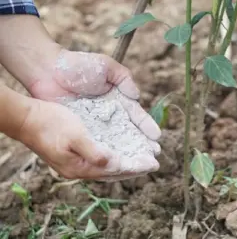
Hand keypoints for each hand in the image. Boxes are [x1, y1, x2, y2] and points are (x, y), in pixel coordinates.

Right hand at [20, 97, 158, 179]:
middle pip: (114, 171)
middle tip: (152, 163)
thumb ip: (93, 152)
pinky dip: (114, 155)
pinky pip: (101, 158)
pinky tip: (119, 151)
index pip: (116, 170)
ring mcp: (77, 162)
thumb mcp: (74, 136)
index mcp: (81, 167)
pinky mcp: (76, 153)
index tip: (153, 163)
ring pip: (108, 166)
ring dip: (125, 163)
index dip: (136, 167)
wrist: (28, 120)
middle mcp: (81, 168)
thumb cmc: (51, 124)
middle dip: (134, 167)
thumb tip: (114, 164)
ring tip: (140, 159)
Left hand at [27, 49, 160, 179]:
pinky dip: (106, 152)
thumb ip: (125, 79)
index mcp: (118, 98)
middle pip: (129, 131)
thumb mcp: (108, 66)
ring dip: (127, 152)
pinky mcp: (81, 129)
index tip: (157, 138)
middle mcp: (109, 113)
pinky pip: (96, 143)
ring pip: (115, 141)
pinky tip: (115, 163)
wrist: (49, 71)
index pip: (136, 115)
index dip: (146, 127)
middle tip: (154, 157)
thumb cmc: (79, 65)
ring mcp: (95, 123)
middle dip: (141, 144)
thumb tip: (137, 96)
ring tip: (139, 164)